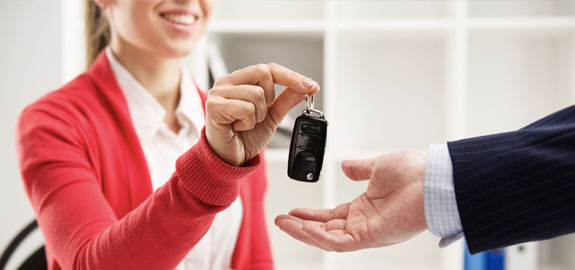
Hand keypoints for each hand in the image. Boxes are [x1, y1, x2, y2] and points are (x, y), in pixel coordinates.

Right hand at [206, 63, 318, 165]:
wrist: (229, 158)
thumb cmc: (244, 136)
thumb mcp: (272, 116)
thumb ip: (287, 99)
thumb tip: (307, 87)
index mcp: (240, 80)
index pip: (269, 68)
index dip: (291, 76)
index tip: (311, 86)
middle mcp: (228, 82)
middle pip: (263, 72)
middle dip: (269, 98)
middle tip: (260, 115)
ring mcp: (218, 92)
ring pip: (256, 93)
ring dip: (258, 115)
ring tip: (246, 124)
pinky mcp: (213, 106)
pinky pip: (245, 108)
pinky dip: (248, 122)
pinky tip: (238, 127)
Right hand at [275, 151, 426, 251]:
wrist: (432, 180)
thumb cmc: (413, 173)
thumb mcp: (378, 166)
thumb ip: (359, 169)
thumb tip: (345, 166)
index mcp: (365, 207)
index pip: (331, 216)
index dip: (310, 214)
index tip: (292, 210)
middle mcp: (363, 222)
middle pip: (325, 229)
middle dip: (301, 225)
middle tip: (281, 220)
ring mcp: (366, 231)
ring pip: (328, 238)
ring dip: (304, 232)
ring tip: (283, 223)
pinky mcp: (370, 236)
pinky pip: (340, 242)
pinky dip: (320, 236)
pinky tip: (303, 227)